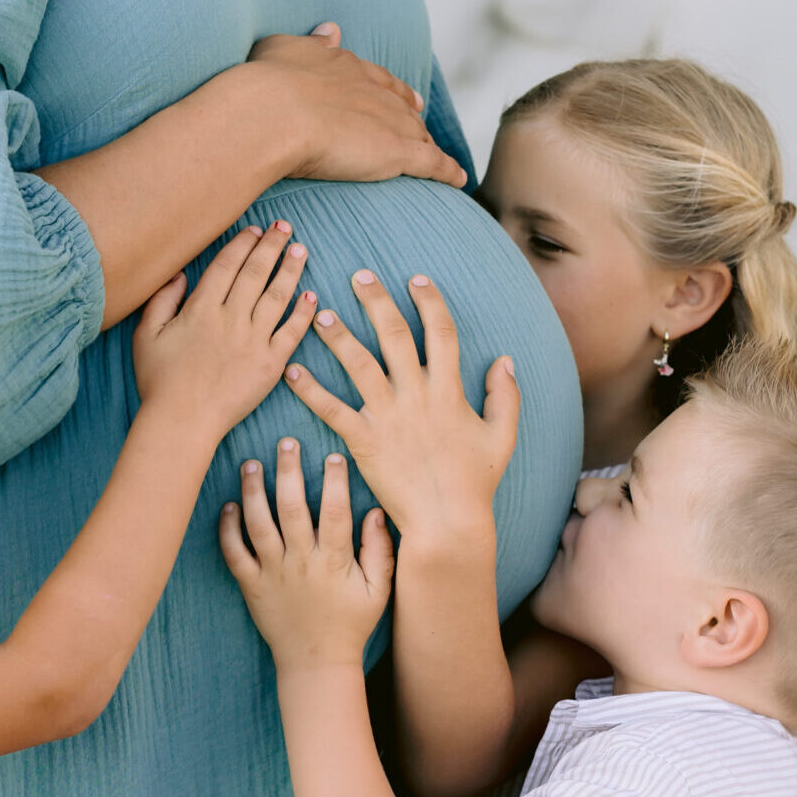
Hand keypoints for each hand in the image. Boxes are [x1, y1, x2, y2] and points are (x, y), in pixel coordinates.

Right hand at [133, 224, 316, 439]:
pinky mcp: (270, 365)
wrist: (182, 422)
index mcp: (201, 309)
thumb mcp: (146, 336)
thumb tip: (180, 274)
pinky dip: (303, 313)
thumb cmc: (159, 382)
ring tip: (300, 250)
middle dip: (271, 246)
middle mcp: (231, 319)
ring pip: (278, 296)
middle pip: (256, 272)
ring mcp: (254, 341)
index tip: (255, 230)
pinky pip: (292, 332)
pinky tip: (311, 297)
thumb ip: (162, 300)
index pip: (227, 265)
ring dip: (291, 270)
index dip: (243, 243)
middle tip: (284, 228)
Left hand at [220, 438, 393, 668]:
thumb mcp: (379, 592)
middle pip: (292, 508)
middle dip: (288, 471)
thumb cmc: (351, 625)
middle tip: (285, 442)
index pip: (335, 512)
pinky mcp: (250, 586)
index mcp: (333, 562)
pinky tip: (228, 506)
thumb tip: (376, 512)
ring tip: (250, 464)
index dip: (335, 481)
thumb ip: (380, 551)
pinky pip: (234, 554)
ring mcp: (272, 574)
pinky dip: (227, 529)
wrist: (315, 664)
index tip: (333, 455)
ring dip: (252, 492)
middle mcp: (300, 563)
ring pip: (258, 525)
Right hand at [245, 24, 465, 187]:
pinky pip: (431, 163)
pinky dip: (447, 171)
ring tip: (435, 159)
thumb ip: (310, 43)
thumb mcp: (283, 49)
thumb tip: (330, 30)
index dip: (393, 90)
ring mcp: (389, 120)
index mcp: (347, 68)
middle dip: (412, 116)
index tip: (404, 96)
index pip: (379, 81)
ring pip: (418, 134)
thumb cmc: (267, 83)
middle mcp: (374, 91)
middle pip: (402, 107)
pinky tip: (457, 179)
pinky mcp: (397, 151)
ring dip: (428, 144)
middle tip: (421, 125)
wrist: (274, 112)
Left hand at [284, 270, 518, 548]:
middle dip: (377, 302)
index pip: (441, 332)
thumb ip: (504, 396)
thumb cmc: (474, 482)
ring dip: (338, 336)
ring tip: (319, 314)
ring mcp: (388, 417)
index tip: (416, 279)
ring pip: (359, 365)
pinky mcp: (363, 441)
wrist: (446, 521)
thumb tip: (504, 359)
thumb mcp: (501, 436)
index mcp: (450, 390)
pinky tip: (292, 372)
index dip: (430, 302)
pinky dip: (311, 390)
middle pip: (395, 336)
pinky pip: (332, 409)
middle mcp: (417, 395)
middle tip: (359, 275)